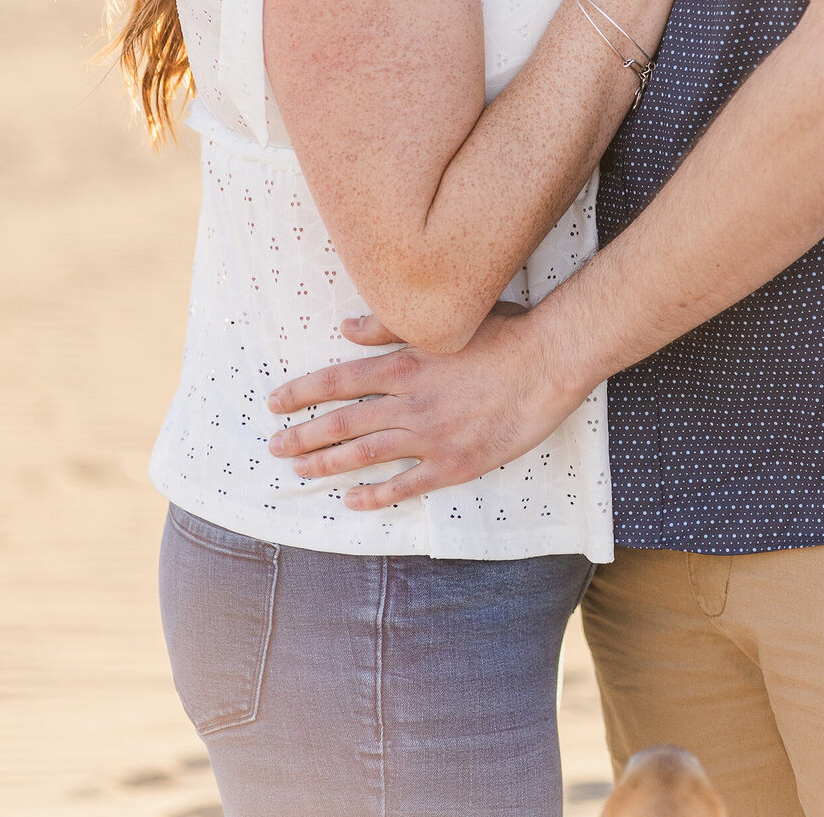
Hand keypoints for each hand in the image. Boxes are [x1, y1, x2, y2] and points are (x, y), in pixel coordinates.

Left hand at [266, 306, 588, 507]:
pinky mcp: (456, 464)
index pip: (339, 381)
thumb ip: (388, 327)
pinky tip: (352, 501)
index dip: (302, 393)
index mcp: (405, 366)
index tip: (274, 403)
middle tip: (274, 446)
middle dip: (304, 435)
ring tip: (300, 471)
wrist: (549, 361)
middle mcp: (411, 404)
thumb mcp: (444, 322)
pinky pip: (407, 485)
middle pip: (343, 423)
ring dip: (328, 464)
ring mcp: (432, 437)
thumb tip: (343, 329)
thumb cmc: (502, 331)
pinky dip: (376, 495)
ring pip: (366, 456)